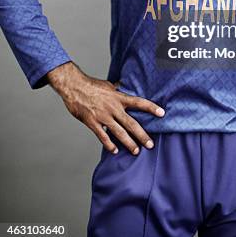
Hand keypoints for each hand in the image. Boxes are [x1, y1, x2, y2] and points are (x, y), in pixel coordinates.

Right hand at [47, 62, 164, 155]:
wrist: (74, 87)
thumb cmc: (91, 85)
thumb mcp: (109, 85)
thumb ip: (118, 90)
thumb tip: (125, 87)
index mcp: (119, 97)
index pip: (139, 102)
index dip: (151, 108)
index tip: (162, 113)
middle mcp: (113, 108)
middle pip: (131, 123)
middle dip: (142, 135)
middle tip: (150, 144)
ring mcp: (103, 116)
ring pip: (119, 132)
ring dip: (128, 143)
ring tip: (136, 151)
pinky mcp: (92, 123)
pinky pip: (103, 136)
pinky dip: (109, 144)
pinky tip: (114, 151)